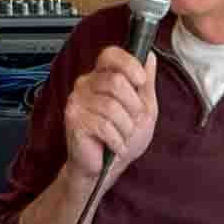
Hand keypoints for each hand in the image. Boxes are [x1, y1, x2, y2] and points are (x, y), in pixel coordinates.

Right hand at [63, 47, 157, 183]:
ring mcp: (77, 101)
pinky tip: (115, 145)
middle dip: (133, 106)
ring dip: (125, 127)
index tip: (141, 81)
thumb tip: (150, 56)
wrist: (105, 168)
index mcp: (102, 77)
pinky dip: (116, 140)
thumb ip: (146, 84)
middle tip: (132, 121)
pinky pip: (103, 125)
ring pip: (112, 107)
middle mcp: (86, 84)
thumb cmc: (122, 137)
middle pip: (116, 81)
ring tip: (122, 136)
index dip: (128, 64)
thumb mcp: (143, 109)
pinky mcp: (73, 119)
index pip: (111, 55)